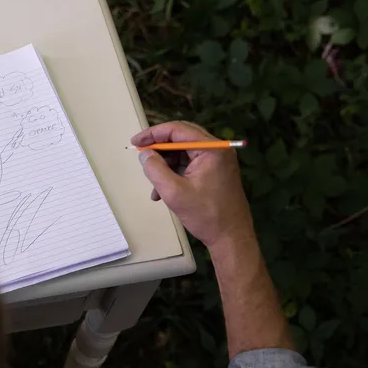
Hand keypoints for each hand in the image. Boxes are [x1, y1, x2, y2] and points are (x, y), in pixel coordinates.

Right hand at [131, 121, 254, 251]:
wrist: (231, 237)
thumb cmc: (206, 215)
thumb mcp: (174, 192)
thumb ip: (155, 169)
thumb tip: (144, 153)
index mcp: (211, 149)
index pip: (177, 130)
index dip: (153, 134)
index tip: (135, 142)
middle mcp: (216, 150)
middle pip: (181, 138)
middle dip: (158, 147)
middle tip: (140, 155)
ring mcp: (217, 160)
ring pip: (183, 152)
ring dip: (165, 164)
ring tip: (153, 184)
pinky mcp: (215, 171)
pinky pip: (189, 164)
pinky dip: (175, 173)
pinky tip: (163, 192)